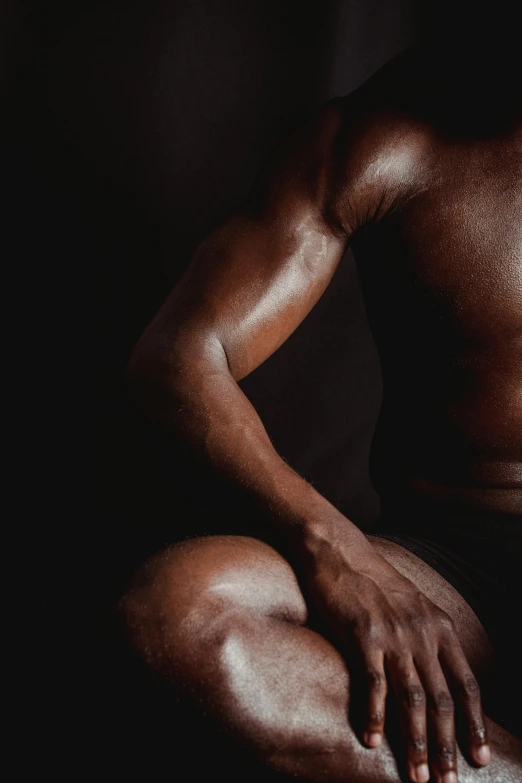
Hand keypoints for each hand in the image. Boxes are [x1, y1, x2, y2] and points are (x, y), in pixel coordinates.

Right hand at [305, 535, 489, 782]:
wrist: (339, 551)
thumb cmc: (374, 582)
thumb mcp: (414, 605)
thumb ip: (429, 637)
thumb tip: (440, 675)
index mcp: (439, 626)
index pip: (467, 684)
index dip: (475, 724)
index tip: (479, 758)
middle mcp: (422, 632)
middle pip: (442, 699)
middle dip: (446, 745)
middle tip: (447, 782)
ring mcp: (393, 634)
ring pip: (412, 697)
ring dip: (416, 740)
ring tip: (416, 776)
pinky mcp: (363, 634)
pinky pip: (373, 682)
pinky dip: (375, 715)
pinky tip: (371, 740)